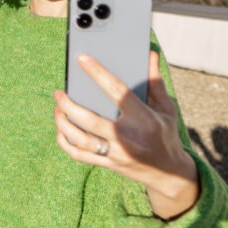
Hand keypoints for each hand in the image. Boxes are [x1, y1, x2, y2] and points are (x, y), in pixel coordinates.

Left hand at [53, 51, 199, 219]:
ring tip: (57, 108)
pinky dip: (64, 141)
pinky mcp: (108, 164)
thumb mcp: (166, 108)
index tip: (82, 59)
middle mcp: (128, 137)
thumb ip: (154, 81)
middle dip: (68, 104)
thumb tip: (149, 53)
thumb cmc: (165, 134)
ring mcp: (116, 153)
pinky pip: (78, 155)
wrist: (169, 174)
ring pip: (80, 139)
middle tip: (59, 92)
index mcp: (144, 119)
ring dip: (62, 122)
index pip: (117, 91)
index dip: (98, 73)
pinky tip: (60, 128)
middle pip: (90, 120)